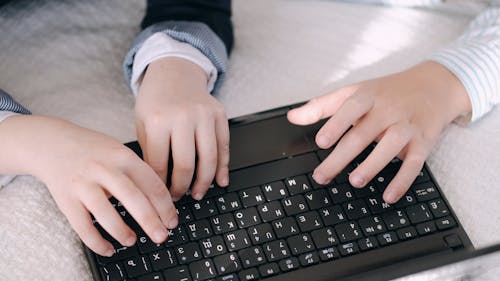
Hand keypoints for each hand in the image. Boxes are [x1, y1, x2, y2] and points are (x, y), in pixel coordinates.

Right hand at [0, 115, 177, 255]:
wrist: (52, 143)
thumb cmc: (93, 151)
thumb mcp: (119, 152)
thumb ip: (138, 172)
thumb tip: (162, 203)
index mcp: (123, 156)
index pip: (151, 183)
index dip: (165, 205)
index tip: (172, 220)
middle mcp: (104, 168)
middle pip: (133, 198)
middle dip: (151, 221)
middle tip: (161, 236)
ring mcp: (83, 184)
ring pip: (106, 214)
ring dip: (122, 232)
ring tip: (133, 241)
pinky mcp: (66, 199)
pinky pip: (83, 226)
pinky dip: (96, 241)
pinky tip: (108, 248)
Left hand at [135, 57, 229, 201]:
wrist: (174, 72)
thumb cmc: (156, 101)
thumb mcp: (143, 125)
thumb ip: (150, 153)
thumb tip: (158, 186)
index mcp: (157, 121)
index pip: (160, 165)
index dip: (160, 186)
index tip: (161, 196)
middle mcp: (182, 117)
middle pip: (186, 165)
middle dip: (182, 188)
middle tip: (179, 198)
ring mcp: (204, 115)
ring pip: (209, 159)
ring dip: (204, 182)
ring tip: (198, 194)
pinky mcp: (220, 114)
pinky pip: (224, 146)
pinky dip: (223, 167)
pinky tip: (220, 180)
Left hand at [288, 61, 470, 202]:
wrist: (433, 86)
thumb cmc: (386, 92)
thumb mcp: (354, 92)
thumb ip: (322, 106)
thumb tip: (292, 117)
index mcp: (368, 96)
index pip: (350, 108)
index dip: (336, 124)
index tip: (320, 141)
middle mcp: (388, 110)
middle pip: (363, 134)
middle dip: (342, 156)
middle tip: (322, 176)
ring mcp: (407, 125)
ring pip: (390, 146)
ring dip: (373, 165)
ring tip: (355, 181)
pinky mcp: (423, 141)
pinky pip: (415, 163)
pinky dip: (403, 180)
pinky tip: (389, 196)